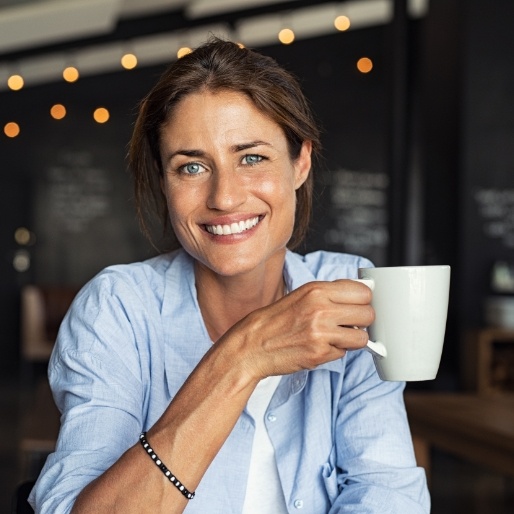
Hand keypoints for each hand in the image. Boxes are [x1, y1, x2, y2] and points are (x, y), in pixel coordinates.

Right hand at [220, 279, 374, 379]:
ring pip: (362, 338)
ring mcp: (321, 333)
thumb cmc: (276, 320)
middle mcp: (321, 309)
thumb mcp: (301, 295)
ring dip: (352, 339)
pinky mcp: (319, 354)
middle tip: (348, 324)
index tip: (358, 305)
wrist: (252, 345)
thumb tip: (363, 293)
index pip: (363, 292)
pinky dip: (335, 352)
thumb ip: (330, 293)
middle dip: (362, 321)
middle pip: (368, 314)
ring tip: (335, 337)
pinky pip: (344, 353)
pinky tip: (319, 347)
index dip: (363, 300)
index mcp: (317, 290)